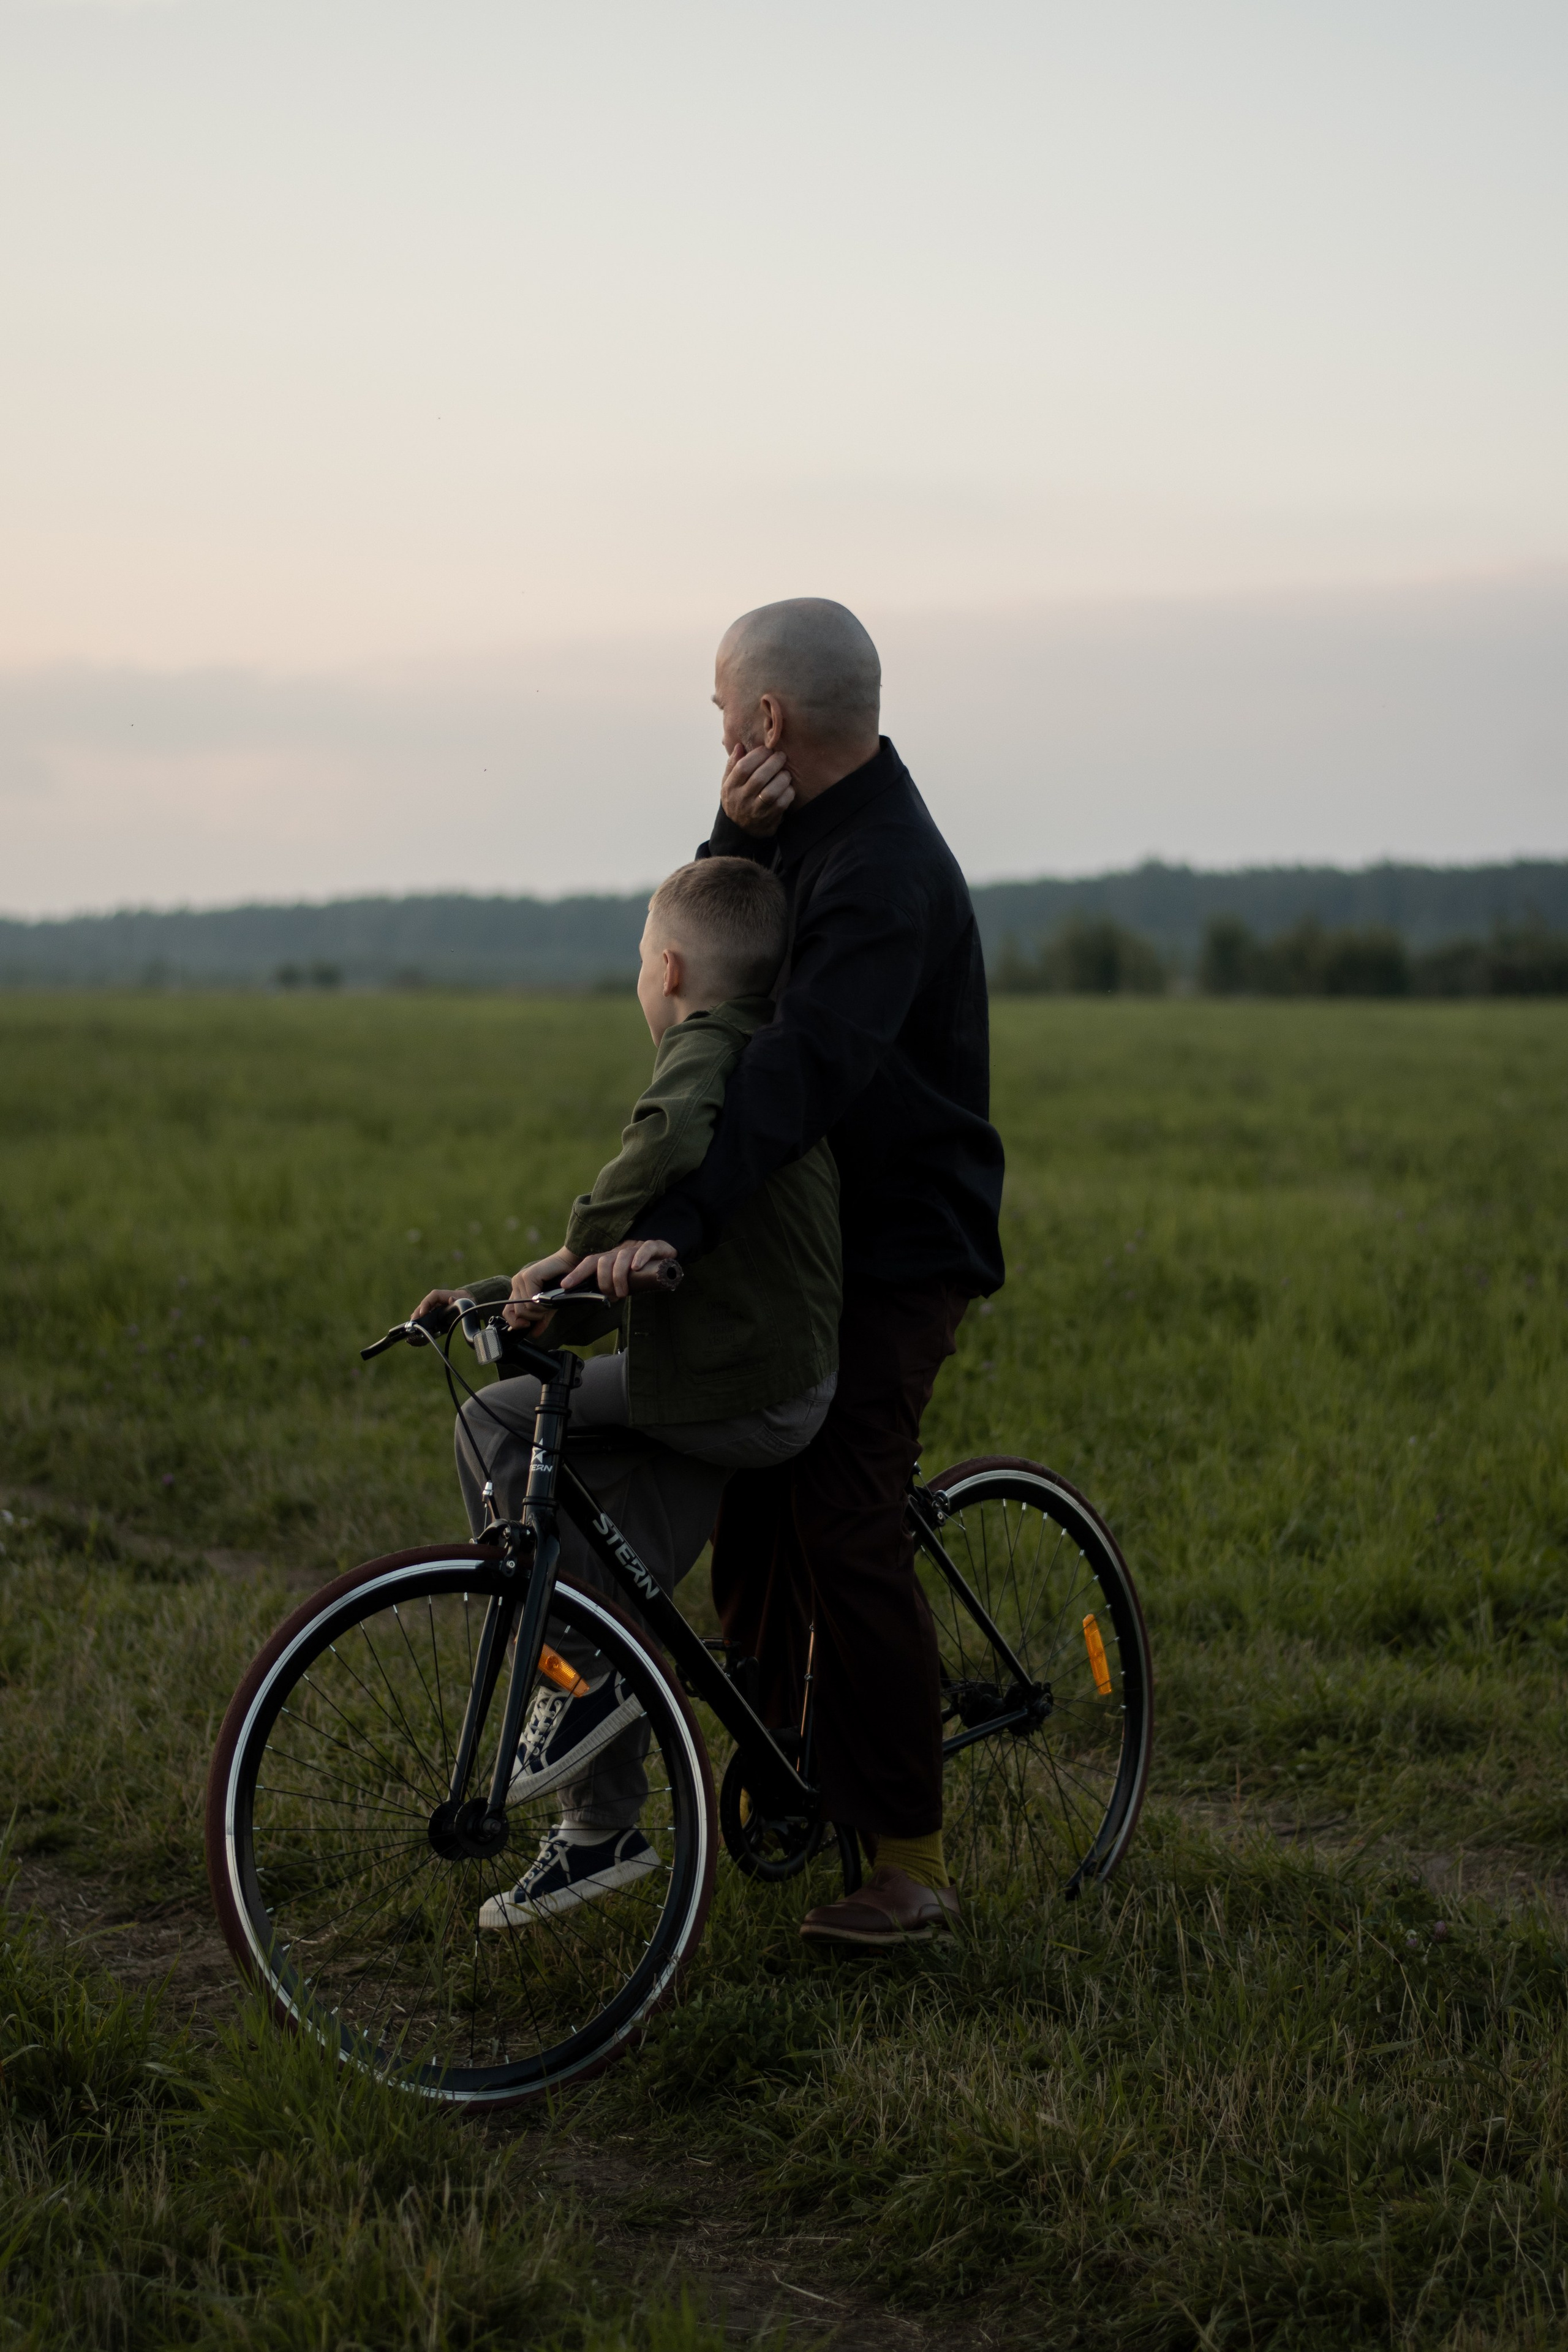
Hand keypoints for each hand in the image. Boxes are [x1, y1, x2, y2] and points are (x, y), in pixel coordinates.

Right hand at [409, 1287, 464, 1328]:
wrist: (467, 1301)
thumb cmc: (464, 1300)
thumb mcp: (463, 1300)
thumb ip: (457, 1300)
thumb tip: (451, 1299)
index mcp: (441, 1295)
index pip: (431, 1298)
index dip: (425, 1305)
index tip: (422, 1313)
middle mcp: (435, 1300)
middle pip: (424, 1305)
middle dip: (418, 1313)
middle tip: (414, 1321)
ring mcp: (434, 1306)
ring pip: (423, 1310)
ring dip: (418, 1317)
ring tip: (414, 1324)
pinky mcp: (434, 1312)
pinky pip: (426, 1315)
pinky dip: (422, 1320)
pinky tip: (419, 1326)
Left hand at [502, 1250, 577, 1331]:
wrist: (572, 1266)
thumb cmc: (561, 1284)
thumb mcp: (549, 1307)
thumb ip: (540, 1319)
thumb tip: (534, 1334)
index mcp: (518, 1289)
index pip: (508, 1312)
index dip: (516, 1323)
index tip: (529, 1325)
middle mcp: (516, 1283)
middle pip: (517, 1313)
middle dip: (534, 1317)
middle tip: (546, 1310)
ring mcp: (520, 1278)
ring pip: (524, 1309)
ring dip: (540, 1311)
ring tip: (549, 1302)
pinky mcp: (528, 1276)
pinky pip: (531, 1301)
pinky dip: (542, 1304)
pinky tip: (549, 1296)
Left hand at [561, 1237, 676, 1299]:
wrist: (668, 1260)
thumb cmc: (643, 1274)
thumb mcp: (624, 1282)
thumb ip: (612, 1289)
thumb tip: (598, 1302)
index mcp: (610, 1259)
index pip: (589, 1263)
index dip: (577, 1273)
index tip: (565, 1285)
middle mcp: (620, 1252)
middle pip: (604, 1261)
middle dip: (604, 1281)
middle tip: (612, 1296)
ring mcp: (636, 1248)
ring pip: (621, 1257)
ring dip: (619, 1276)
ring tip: (623, 1293)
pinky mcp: (654, 1246)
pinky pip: (645, 1248)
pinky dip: (640, 1258)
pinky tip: (637, 1268)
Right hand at [720, 744, 794, 836]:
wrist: (741, 830)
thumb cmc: (737, 799)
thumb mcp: (728, 783)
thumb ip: (733, 765)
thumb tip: (739, 746)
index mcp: (730, 787)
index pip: (742, 767)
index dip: (757, 755)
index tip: (766, 749)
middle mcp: (741, 799)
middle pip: (759, 778)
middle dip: (773, 763)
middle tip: (781, 756)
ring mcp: (755, 811)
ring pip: (771, 792)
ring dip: (782, 778)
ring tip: (785, 773)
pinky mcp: (768, 819)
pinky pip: (781, 804)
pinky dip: (788, 793)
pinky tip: (788, 787)